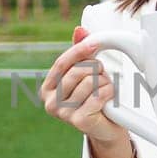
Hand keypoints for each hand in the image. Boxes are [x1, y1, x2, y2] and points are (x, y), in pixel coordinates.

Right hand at [39, 25, 124, 148]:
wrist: (106, 128)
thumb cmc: (94, 97)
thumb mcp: (86, 73)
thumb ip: (81, 53)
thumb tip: (79, 30)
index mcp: (48, 88)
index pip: (61, 63)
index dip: (78, 51)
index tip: (94, 43)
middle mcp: (50, 102)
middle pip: (77, 72)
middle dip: (96, 70)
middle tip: (102, 77)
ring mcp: (63, 114)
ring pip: (90, 82)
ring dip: (104, 82)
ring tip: (105, 90)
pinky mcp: (79, 121)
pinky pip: (98, 95)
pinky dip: (109, 93)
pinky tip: (108, 99)